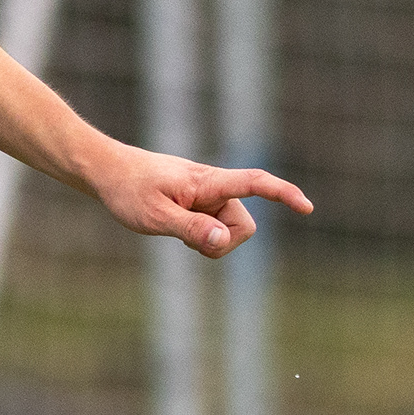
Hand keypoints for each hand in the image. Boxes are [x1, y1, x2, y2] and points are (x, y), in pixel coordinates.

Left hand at [90, 145, 312, 257]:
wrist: (107, 171)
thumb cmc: (128, 191)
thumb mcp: (155, 217)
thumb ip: (191, 229)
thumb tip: (223, 240)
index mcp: (208, 183)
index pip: (255, 184)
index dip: (283, 194)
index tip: (306, 207)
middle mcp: (214, 186)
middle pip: (243, 224)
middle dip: (224, 243)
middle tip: (187, 242)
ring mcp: (208, 195)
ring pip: (230, 229)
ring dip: (210, 240)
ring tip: (177, 232)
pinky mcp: (200, 202)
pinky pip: (215, 226)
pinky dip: (202, 235)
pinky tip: (178, 228)